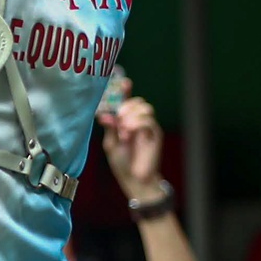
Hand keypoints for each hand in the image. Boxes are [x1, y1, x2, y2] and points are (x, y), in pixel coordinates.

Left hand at [95, 72, 165, 200]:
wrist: (134, 179)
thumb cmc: (122, 162)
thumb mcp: (110, 143)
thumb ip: (109, 128)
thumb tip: (104, 114)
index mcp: (126, 121)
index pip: (127, 101)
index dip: (126, 90)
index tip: (124, 82)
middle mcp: (138, 121)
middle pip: (138, 101)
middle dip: (126, 106)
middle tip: (118, 119)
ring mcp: (148, 127)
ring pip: (145, 108)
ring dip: (132, 115)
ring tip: (124, 129)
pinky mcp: (155, 134)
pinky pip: (149, 121)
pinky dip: (137, 123)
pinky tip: (129, 132)